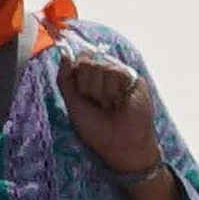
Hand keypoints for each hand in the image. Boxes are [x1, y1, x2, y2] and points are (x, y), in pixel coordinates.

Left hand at [57, 55, 163, 182]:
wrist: (119, 146)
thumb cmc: (97, 130)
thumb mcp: (73, 104)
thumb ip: (65, 79)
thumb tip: (64, 53)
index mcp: (91, 78)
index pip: (78, 58)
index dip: (76, 74)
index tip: (82, 94)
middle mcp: (106, 73)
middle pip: (86, 60)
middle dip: (86, 87)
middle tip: (98, 105)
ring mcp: (120, 75)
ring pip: (100, 67)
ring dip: (101, 92)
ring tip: (111, 106)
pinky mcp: (134, 79)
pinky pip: (116, 73)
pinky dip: (113, 92)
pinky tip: (120, 104)